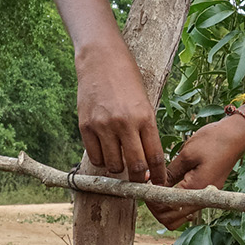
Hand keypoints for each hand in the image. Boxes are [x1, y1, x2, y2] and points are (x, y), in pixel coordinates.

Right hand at [75, 39, 167, 182]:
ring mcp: (103, 126)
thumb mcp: (145, 102)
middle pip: (135, 166)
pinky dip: (102, 160)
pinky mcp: (85, 126)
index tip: (159, 185)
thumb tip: (148, 162)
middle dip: (139, 179)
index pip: (155, 156)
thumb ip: (146, 130)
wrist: (101, 59)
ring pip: (113, 165)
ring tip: (120, 160)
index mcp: (145, 117)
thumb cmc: (127, 80)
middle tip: (139, 180)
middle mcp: (125, 123)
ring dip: (118, 169)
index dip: (158, 176)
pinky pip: (95, 157)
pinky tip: (105, 152)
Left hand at [156, 113, 244, 228]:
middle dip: (155, 208)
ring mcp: (205, 197)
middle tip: (147, 190)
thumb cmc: (213, 140)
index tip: (142, 187)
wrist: (237, 135)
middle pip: (171, 219)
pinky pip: (186, 206)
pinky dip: (174, 202)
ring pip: (179, 216)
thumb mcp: (187, 154)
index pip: (166, 207)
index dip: (151, 200)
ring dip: (165, 207)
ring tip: (156, 189)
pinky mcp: (206, 192)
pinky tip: (168, 186)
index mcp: (197, 189)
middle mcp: (202, 198)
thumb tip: (153, 185)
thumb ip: (169, 173)